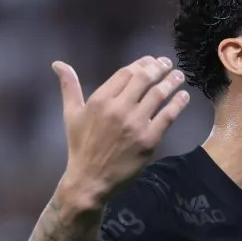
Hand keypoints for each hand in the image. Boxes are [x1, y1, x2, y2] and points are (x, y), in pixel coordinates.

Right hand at [53, 56, 189, 206]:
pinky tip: (184, 96)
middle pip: (144, 79)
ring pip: (158, 95)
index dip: (142, 64)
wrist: (90, 179)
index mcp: (100, 99)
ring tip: (179, 76)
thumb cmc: (81, 146)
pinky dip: (178, 103)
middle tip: (168, 64)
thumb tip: (57, 64)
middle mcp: (119, 108)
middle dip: (159, 68)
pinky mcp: (149, 139)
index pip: (126, 73)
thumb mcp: (71, 114)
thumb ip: (69, 87)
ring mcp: (135, 123)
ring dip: (171, 82)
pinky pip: (167, 116)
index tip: (152, 61)